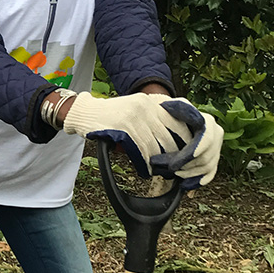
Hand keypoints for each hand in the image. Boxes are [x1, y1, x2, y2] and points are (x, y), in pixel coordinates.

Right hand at [61, 91, 192, 178]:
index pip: (175, 120)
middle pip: (167, 135)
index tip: (188, 150)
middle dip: (173, 153)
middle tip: (175, 166)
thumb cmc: (111, 113)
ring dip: (158, 161)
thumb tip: (174, 136)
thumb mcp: (135, 106)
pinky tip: (146, 171)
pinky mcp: (122, 130)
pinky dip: (144, 164)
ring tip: (160, 171)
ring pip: (154, 145)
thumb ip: (153, 115)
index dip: (184, 137)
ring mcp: (133, 118)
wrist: (85, 112)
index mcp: (149, 101)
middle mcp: (144, 107)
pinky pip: (139, 151)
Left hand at [156, 100, 223, 187]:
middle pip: (207, 156)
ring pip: (208, 167)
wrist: (182, 118)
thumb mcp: (175, 105)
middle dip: (188, 164)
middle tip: (170, 167)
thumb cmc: (176, 111)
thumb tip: (168, 107)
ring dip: (190, 173)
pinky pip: (210, 174)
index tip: (186, 157)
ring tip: (174, 173)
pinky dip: (199, 181)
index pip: (207, 138)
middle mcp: (217, 135)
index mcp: (208, 122)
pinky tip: (186, 185)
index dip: (197, 149)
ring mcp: (217, 148)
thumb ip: (174, 107)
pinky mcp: (214, 159)